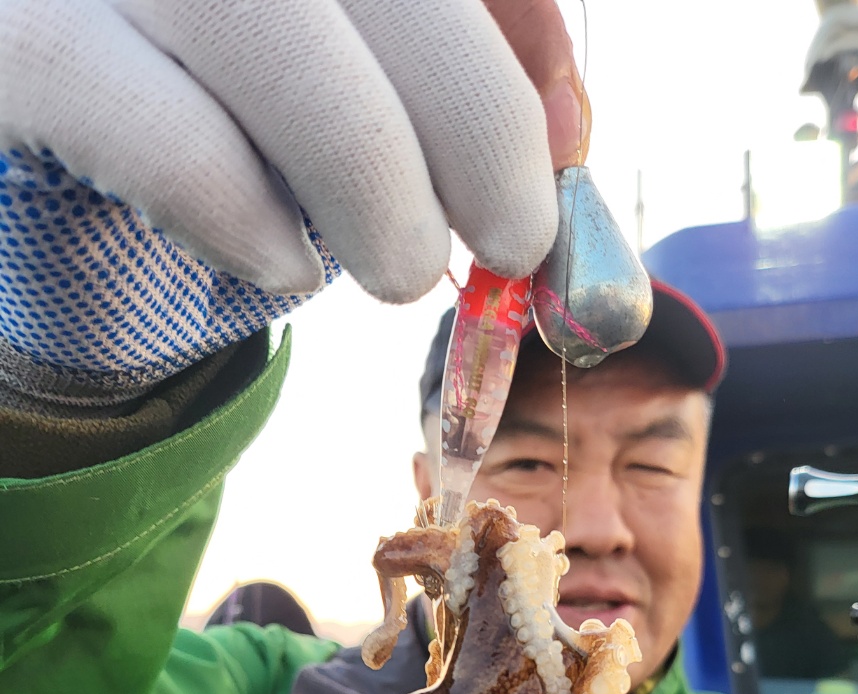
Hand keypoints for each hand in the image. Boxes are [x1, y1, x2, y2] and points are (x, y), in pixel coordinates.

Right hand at [0, 0, 583, 396]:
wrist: (62, 133)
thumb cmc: (237, 90)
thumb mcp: (363, 60)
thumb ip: (473, 63)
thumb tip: (570, 131)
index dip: (523, 32)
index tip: (569, 146)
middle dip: (478, 118)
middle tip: (514, 243)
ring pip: (264, 24)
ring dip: (373, 179)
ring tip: (403, 272)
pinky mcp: (20, 48)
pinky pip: (155, 125)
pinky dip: (247, 216)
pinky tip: (285, 268)